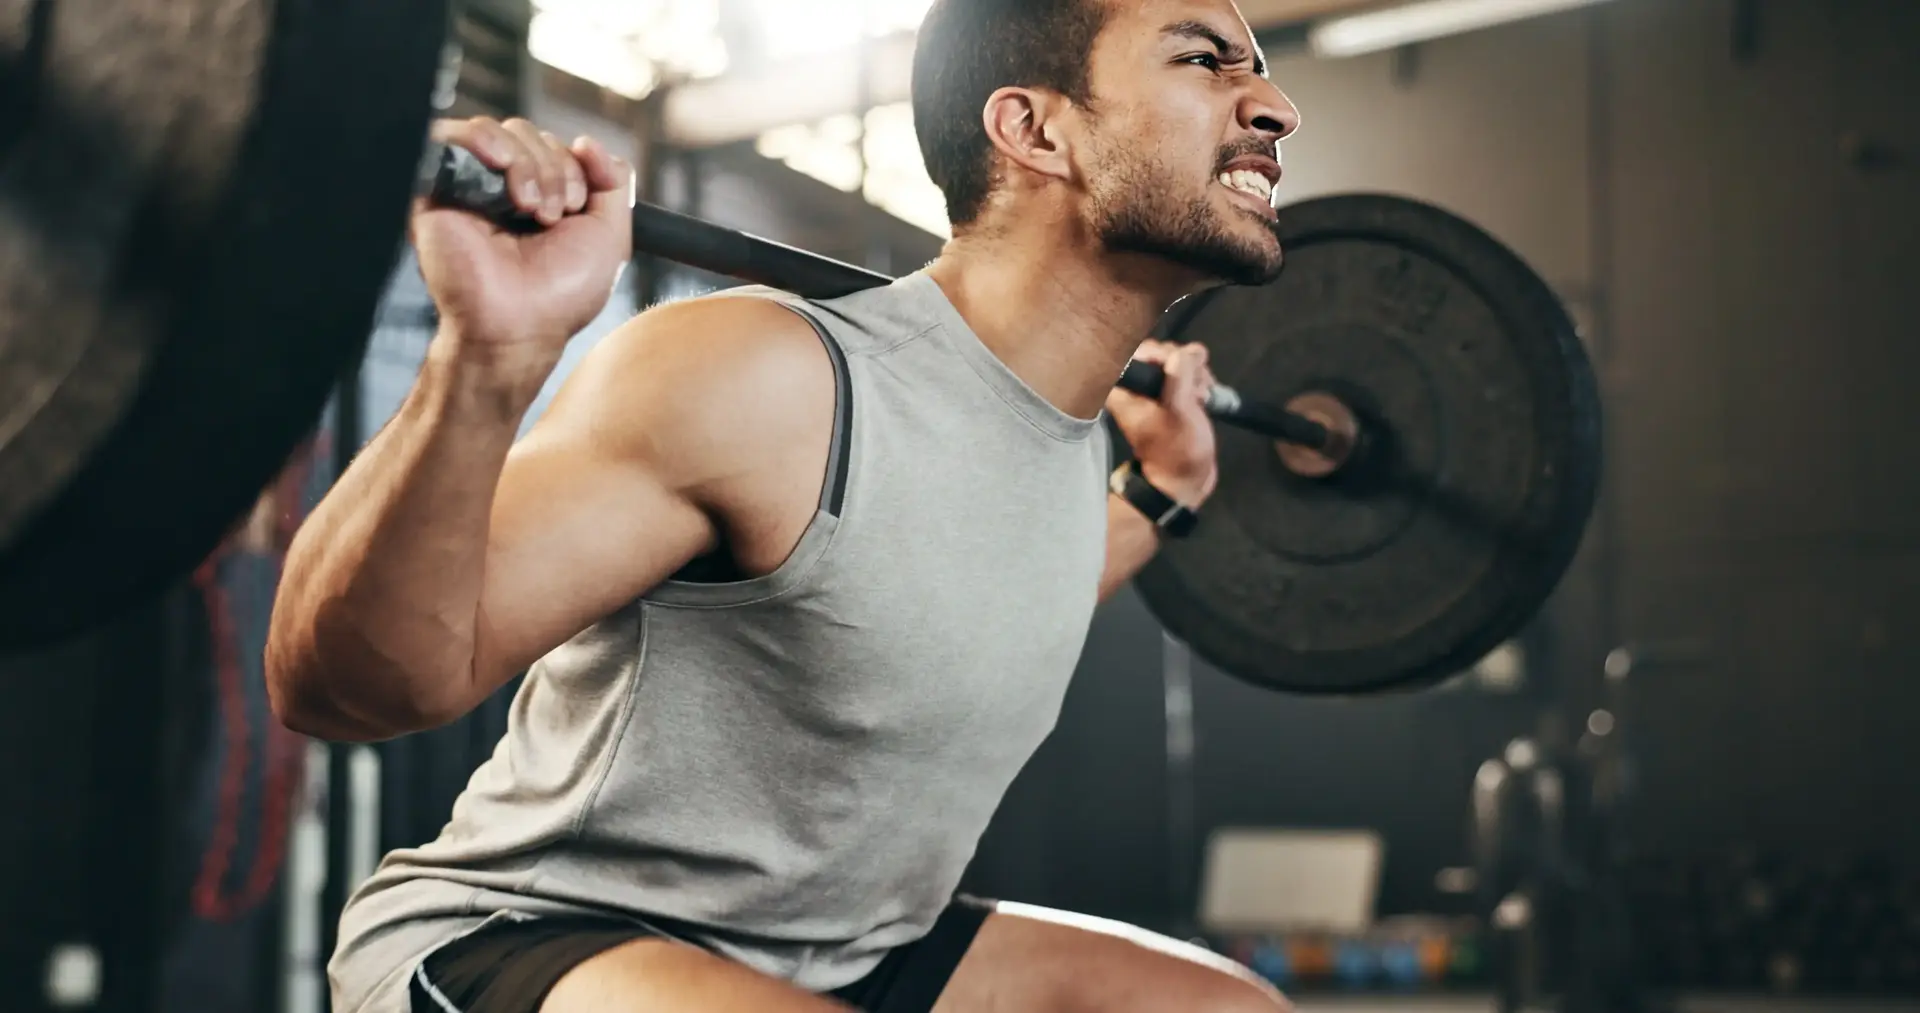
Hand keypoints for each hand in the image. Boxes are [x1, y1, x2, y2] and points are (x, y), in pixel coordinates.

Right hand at [411, 117, 635, 381]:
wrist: (518, 325)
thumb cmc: (561, 293)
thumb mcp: (609, 236)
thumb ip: (613, 183)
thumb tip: (588, 142)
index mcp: (537, 196)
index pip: (554, 146)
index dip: (573, 165)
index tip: (577, 205)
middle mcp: (499, 189)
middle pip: (527, 134)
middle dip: (554, 167)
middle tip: (553, 215)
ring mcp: (466, 187)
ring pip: (497, 131)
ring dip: (527, 162)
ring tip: (531, 208)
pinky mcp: (432, 189)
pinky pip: (450, 135)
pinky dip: (483, 139)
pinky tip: (501, 165)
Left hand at [1106, 340, 1219, 505]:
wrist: (1185, 479)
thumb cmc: (1177, 451)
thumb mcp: (1179, 412)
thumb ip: (1180, 377)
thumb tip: (1187, 350)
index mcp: (1124, 389)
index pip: (1141, 349)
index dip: (1165, 355)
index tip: (1180, 376)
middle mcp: (1135, 385)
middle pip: (1161, 351)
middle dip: (1185, 366)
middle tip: (1194, 392)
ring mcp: (1153, 389)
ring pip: (1177, 360)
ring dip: (1196, 374)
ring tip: (1201, 398)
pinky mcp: (1170, 393)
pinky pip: (1186, 371)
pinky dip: (1199, 380)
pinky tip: (1203, 397)